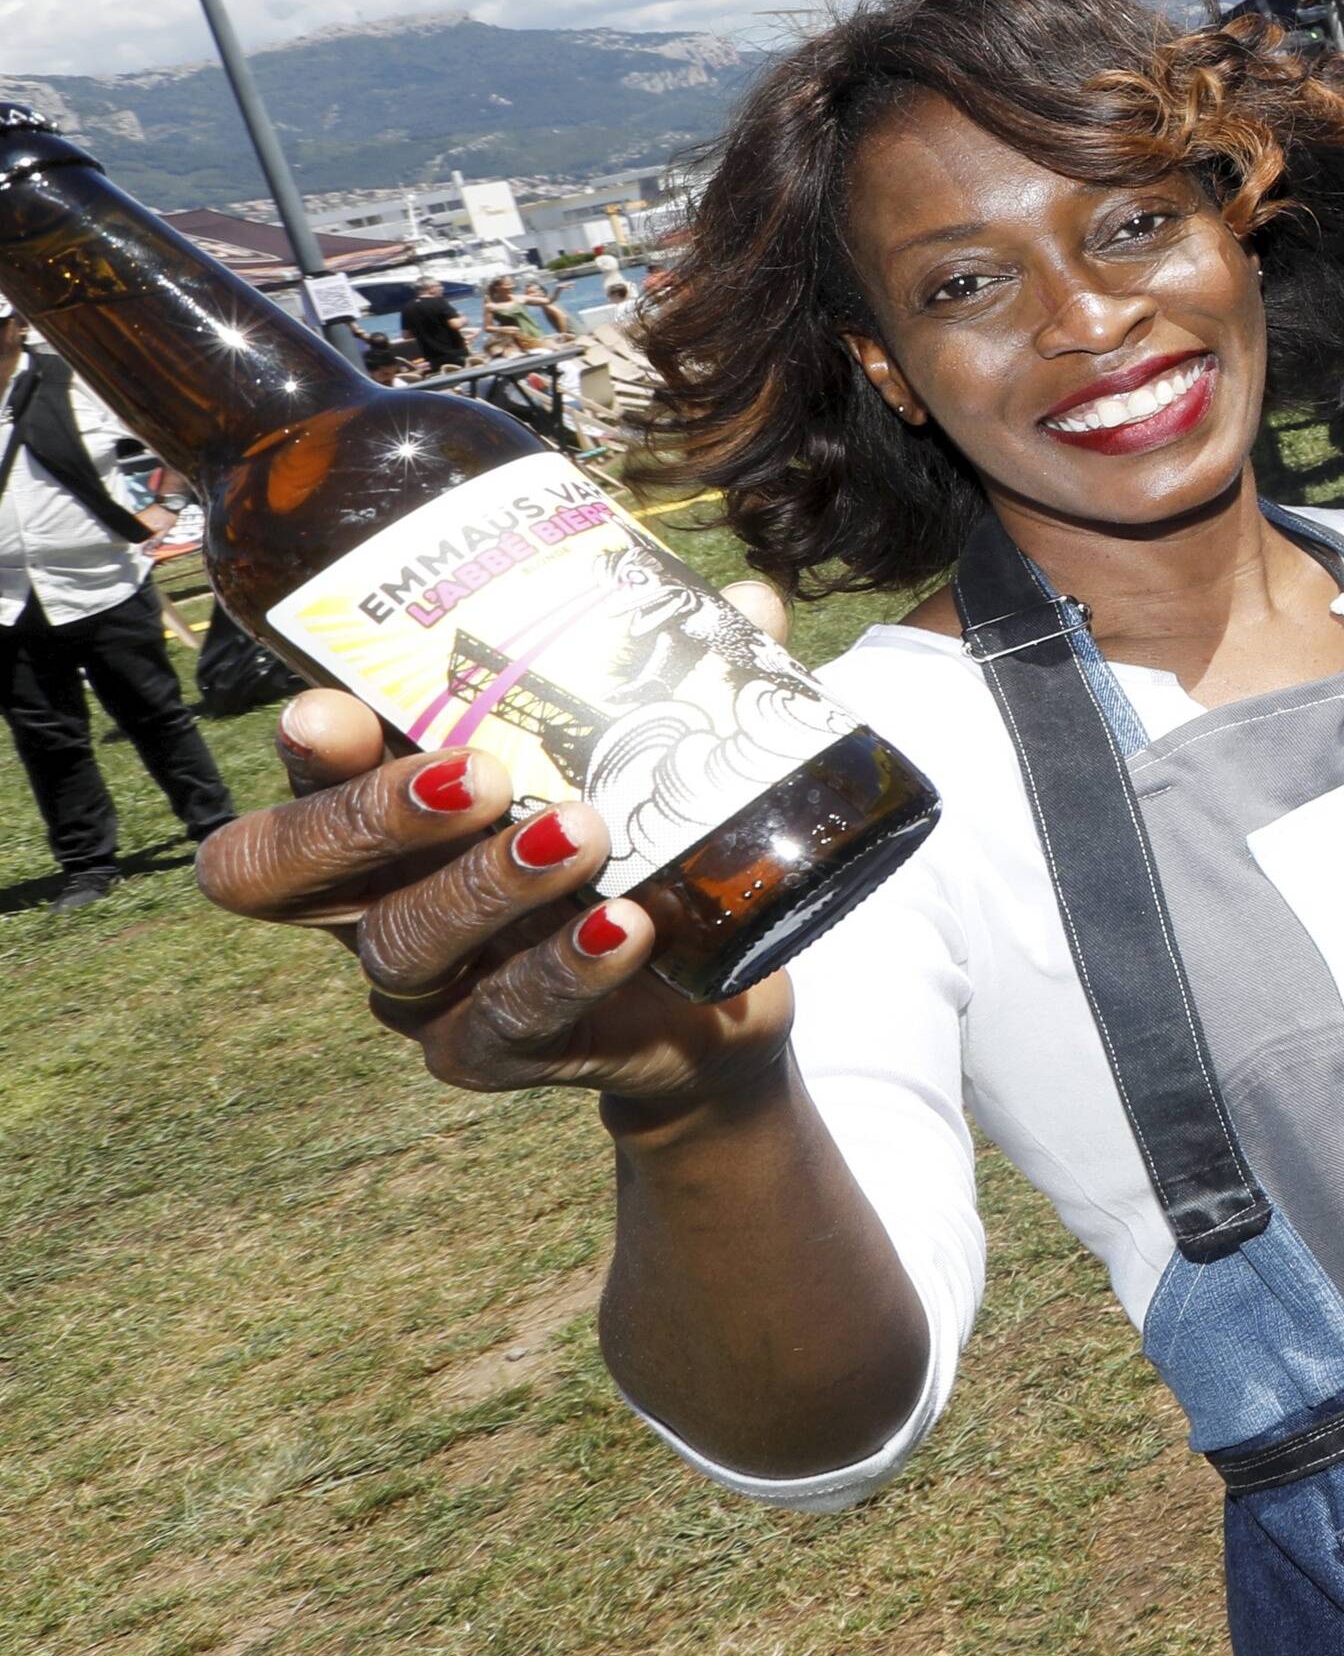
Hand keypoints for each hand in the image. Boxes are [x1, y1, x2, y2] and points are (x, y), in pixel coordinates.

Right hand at [199, 690, 794, 1123]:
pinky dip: (564, 970)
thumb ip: (680, 682)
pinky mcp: (485, 1054)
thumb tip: (747, 600)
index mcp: (390, 815)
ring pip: (403, 944)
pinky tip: (626, 927)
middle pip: (285, 876)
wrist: (701, 998)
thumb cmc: (640, 854)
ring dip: (487, 885)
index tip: (334, 710)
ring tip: (581, 833)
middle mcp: (376, 901)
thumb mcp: (649, 766)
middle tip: (477, 774)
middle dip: (369, 817)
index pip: (300, 781)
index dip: (303, 753)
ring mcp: (424, 987)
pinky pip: (502, 1020)